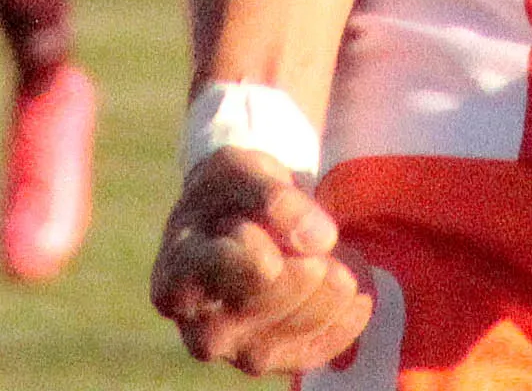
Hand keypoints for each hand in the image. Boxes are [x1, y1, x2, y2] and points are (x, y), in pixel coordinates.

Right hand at [151, 148, 374, 375]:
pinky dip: (347, 316)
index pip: (224, 266)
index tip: (258, 225)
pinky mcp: (276, 359)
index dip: (257, 242)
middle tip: (326, 237)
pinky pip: (319, 348)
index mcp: (175, 278)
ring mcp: (238, 351)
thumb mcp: (241, 171)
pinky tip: (356, 286)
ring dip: (331, 290)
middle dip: (302, 267)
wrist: (237, 219)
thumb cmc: (230, 193)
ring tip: (342, 257)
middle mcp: (199, 328)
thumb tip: (321, 240)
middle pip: (262, 303)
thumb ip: (273, 197)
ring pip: (295, 331)